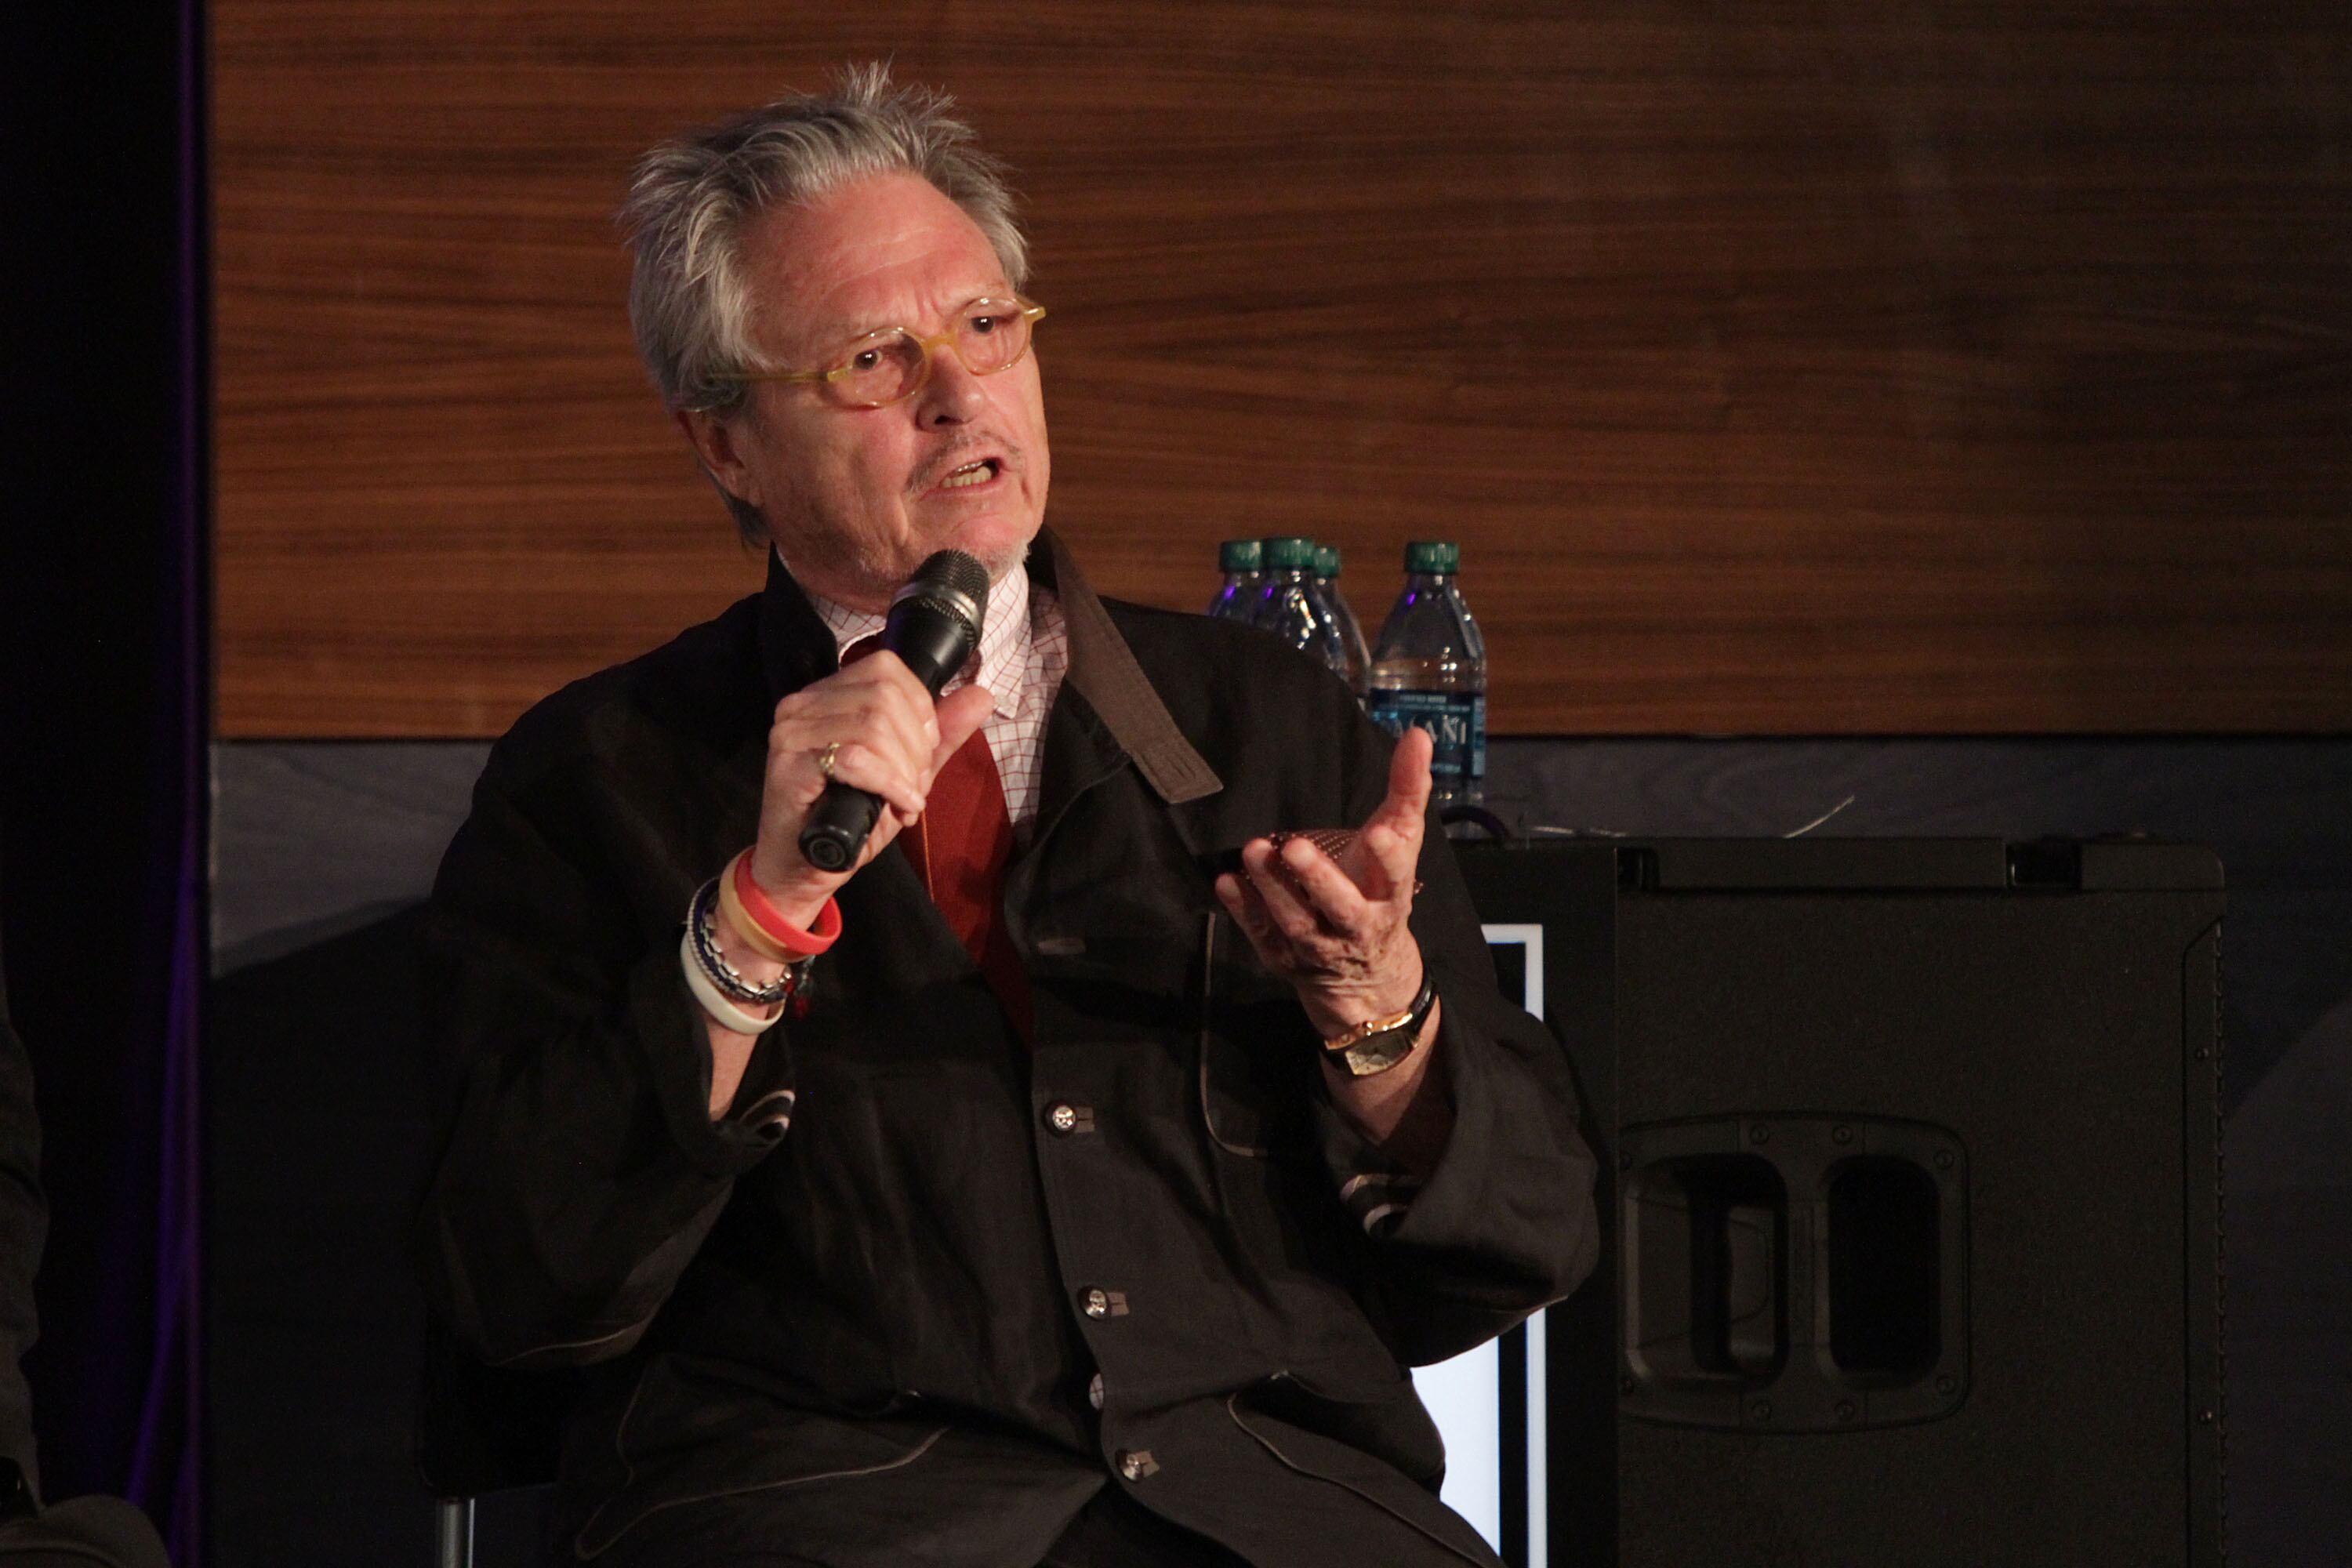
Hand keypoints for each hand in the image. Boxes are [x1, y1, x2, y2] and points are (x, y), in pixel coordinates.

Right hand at [746, 654, 996, 925]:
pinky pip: (855, 759)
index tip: (924, 752)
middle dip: (916, 746)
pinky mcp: (788, 764)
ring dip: (904, 770)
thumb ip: (940, 736)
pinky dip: (889, 785)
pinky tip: (898, 806)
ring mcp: (792, 731)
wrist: (803, 868)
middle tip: (914, 785)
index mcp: (830, 695)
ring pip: (872, 726)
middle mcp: (804, 703)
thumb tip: (981, 695)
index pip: (886, 668)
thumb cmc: (851, 819)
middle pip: (884, 696)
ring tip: (903, 800)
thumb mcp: (905, 773)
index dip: (920, 709)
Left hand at [1214, 725, 1434, 1038]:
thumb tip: (1418, 734)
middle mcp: (1358, 927)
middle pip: (1342, 908)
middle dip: (1318, 879)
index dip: (1387, 859)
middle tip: (1294, 847)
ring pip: (1297, 923)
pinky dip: (1245, 912)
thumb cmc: (1380, 889)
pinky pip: (1264, 937)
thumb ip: (1408, 789)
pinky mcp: (1287, 958)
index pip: (1394, 878)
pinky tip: (1228, 882)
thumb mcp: (1400, 841)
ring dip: (1273, 889)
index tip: (1376, 834)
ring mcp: (1321, 948)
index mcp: (1390, 897)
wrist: (1367, 973)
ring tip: (1253, 850)